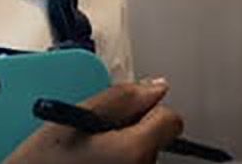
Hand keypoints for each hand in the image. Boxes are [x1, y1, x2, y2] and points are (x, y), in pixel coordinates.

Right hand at [4, 79, 184, 163]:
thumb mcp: (71, 118)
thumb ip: (119, 97)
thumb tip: (154, 86)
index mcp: (134, 150)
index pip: (170, 119)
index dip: (147, 107)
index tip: (127, 107)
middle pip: (153, 137)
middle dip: (128, 128)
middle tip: (90, 132)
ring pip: (140, 154)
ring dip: (117, 147)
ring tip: (81, 150)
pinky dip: (110, 162)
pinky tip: (85, 163)